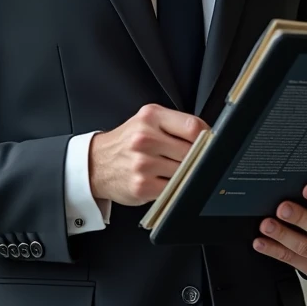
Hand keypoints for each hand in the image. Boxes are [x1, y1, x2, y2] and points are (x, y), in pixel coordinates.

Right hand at [88, 104, 207, 206]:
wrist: (97, 163)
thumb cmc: (127, 142)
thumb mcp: (147, 121)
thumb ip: (175, 125)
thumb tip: (209, 138)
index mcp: (151, 116)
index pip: (192, 127)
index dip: (207, 137)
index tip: (209, 143)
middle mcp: (145, 138)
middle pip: (192, 151)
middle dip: (197, 158)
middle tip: (192, 159)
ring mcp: (143, 163)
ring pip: (185, 171)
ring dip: (186, 173)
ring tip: (173, 169)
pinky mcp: (142, 186)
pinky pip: (174, 189)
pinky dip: (175, 187)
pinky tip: (164, 180)